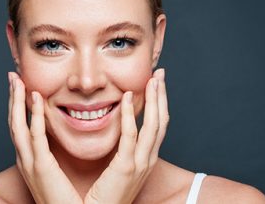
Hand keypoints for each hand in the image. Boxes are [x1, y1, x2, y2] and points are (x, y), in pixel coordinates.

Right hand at [8, 72, 81, 203]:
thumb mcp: (57, 175)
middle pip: (14, 123)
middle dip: (12, 99)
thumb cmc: (68, 201)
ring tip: (17, 81)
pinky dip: (32, 116)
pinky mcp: (41, 167)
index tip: (23, 89)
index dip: (19, 108)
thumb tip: (61, 143)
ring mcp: (30, 163)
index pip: (22, 128)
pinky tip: (34, 99)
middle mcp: (26, 160)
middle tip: (13, 78)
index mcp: (31, 161)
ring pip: (17, 126)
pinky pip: (34, 136)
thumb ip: (56, 158)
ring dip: (17, 102)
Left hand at [84, 69, 168, 203]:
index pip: (157, 127)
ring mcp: (140, 165)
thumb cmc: (103, 198)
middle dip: (162, 96)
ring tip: (153, 79)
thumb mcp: (117, 172)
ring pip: (153, 126)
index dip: (158, 104)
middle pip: (161, 122)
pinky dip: (130, 116)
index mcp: (144, 161)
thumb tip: (117, 135)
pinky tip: (127, 98)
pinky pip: (131, 137)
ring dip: (154, 100)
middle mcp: (147, 161)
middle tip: (160, 74)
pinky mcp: (126, 169)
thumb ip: (120, 153)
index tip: (155, 85)